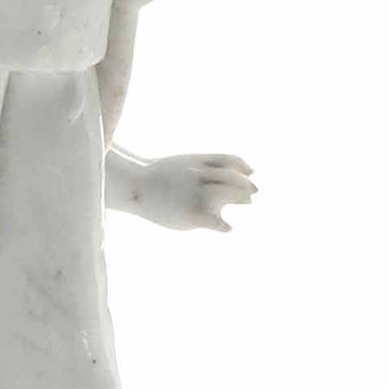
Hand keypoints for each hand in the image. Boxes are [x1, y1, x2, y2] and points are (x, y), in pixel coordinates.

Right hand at [109, 146, 257, 233]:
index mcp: (198, 162)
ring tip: (248, 202)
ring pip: (229, 195)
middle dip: (247, 186)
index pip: (230, 160)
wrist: (135, 186)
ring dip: (243, 199)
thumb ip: (205, 165)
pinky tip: (227, 227)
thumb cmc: (160, 176)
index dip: (244, 166)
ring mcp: (197, 195)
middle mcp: (200, 176)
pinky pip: (217, 222)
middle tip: (252, 194)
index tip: (251, 173)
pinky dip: (225, 225)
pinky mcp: (193, 215)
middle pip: (234, 178)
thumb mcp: (183, 163)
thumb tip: (221, 171)